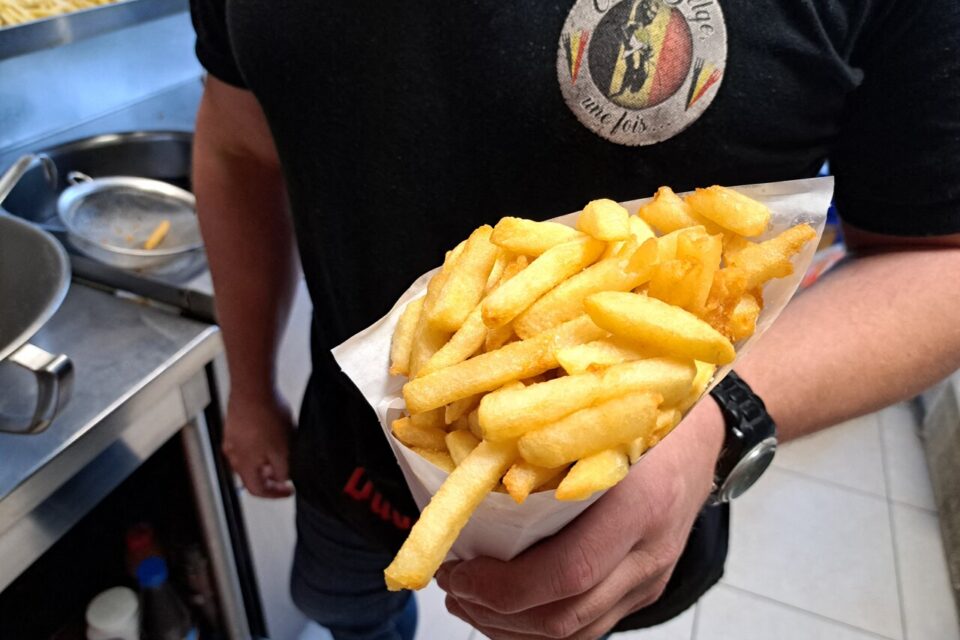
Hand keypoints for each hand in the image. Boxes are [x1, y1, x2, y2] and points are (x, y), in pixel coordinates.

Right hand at [222, 391, 294, 497]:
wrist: (253, 387)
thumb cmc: (267, 416)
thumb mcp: (283, 449)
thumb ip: (283, 470)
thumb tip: (283, 479)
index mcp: (243, 464)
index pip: (257, 490)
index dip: (275, 493)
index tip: (288, 490)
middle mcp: (233, 454)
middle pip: (251, 475)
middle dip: (270, 478)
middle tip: (284, 474)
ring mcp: (232, 438)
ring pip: (249, 458)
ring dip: (264, 462)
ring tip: (281, 454)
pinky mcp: (234, 423)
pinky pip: (247, 442)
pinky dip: (259, 446)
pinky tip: (272, 434)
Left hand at [436, 400, 724, 639]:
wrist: (712, 433)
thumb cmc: (648, 414)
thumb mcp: (601, 415)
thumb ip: (547, 434)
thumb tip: (466, 435)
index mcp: (640, 504)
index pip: (568, 573)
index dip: (502, 586)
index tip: (456, 571)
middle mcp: (650, 552)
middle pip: (568, 616)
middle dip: (496, 613)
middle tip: (452, 587)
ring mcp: (652, 577)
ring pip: (579, 633)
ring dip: (513, 628)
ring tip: (469, 600)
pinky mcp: (647, 588)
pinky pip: (593, 626)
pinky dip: (542, 626)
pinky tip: (509, 607)